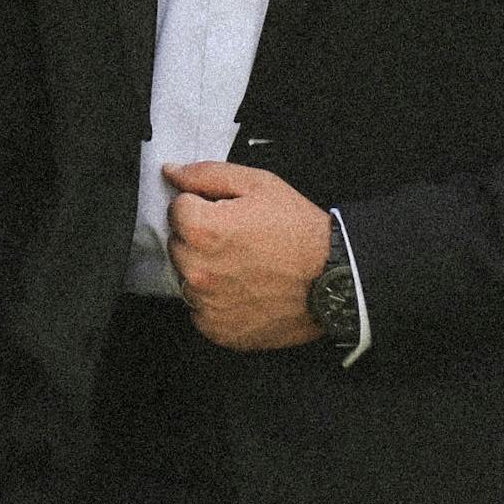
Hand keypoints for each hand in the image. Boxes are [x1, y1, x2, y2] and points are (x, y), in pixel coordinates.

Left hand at [163, 160, 330, 350]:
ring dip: (206, 269)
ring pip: (187, 277)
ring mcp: (207, 304)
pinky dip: (216, 300)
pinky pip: (200, 310)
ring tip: (243, 265)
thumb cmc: (299, 231)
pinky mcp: (218, 330)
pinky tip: (243, 289)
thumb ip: (206, 175)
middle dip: (200, 237)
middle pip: (178, 243)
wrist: (332, 279)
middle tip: (237, 239)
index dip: (201, 205)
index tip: (224, 213)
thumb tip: (172, 173)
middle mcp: (198, 270)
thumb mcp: (257, 184)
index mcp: (202, 230)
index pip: (176, 209)